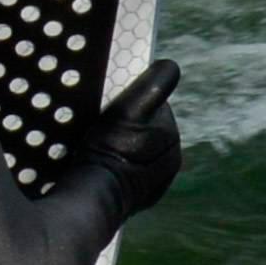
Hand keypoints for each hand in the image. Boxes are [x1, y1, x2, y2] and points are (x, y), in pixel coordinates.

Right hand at [93, 57, 188, 218]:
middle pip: (145, 128)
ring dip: (120, 144)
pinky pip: (128, 172)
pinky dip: (116, 165)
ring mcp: (153, 185)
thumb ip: (152, 87)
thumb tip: (170, 65)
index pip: (153, 106)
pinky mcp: (136, 199)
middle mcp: (168, 164)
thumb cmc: (109, 151)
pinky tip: (99, 164)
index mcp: (171, 141)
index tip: (111, 103)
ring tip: (96, 144)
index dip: (131, 99)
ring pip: (135, 151)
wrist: (93, 198)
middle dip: (126, 124)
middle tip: (100, 124)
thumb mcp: (129, 110)